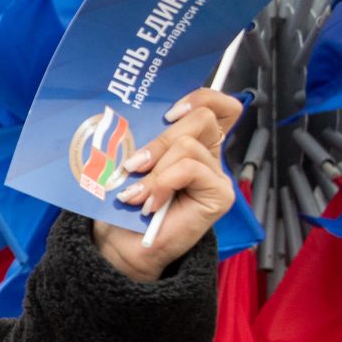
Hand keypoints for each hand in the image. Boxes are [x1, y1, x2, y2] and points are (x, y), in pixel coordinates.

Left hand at [93, 88, 242, 281]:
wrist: (121, 245)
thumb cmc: (123, 203)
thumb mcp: (132, 159)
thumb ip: (146, 136)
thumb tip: (138, 112)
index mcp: (191, 141)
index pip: (217, 105)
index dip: (200, 96)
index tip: (168, 113)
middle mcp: (209, 154)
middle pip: (202, 117)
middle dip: (161, 138)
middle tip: (134, 163)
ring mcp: (216, 174)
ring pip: (189, 144)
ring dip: (155, 168)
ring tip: (135, 193)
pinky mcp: (220, 195)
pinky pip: (190, 168)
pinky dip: (163, 183)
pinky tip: (149, 203)